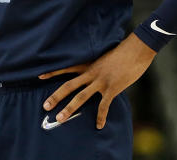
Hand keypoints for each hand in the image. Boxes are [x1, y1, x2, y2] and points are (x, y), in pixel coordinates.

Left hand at [39, 33, 156, 128]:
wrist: (136, 50)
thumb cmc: (122, 52)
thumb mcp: (104, 56)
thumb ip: (96, 65)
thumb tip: (92, 71)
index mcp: (88, 64)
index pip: (66, 67)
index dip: (53, 72)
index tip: (40, 76)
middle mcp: (91, 72)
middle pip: (69, 85)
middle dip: (56, 96)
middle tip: (45, 106)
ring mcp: (101, 81)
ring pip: (81, 96)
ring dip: (69, 108)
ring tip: (60, 118)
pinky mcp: (112, 88)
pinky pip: (104, 105)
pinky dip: (101, 116)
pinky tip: (99, 125)